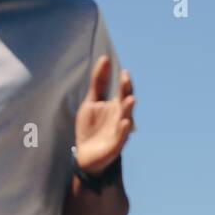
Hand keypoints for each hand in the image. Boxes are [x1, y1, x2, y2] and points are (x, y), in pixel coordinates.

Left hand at [74, 59, 134, 173]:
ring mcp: (119, 132)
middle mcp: (120, 118)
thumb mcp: (91, 102)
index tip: (122, 70)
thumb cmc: (90, 127)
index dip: (123, 82)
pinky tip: (125, 122)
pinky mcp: (115, 145)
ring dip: (128, 109)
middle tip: (125, 78)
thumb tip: (104, 59)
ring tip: (130, 99)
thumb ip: (98, 82)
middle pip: (126, 103)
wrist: (85, 155)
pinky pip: (121, 137)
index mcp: (116, 106)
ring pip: (126, 119)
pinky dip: (124, 131)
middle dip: (126, 92)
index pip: (122, 91)